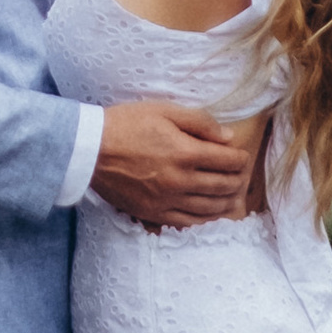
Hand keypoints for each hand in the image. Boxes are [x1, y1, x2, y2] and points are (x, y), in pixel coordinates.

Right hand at [89, 102, 255, 228]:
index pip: (227, 161)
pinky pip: (188, 222)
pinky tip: (211, 214)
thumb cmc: (126, 124)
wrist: (90, 149)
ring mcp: (167, 200)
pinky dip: (205, 219)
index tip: (241, 156)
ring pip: (209, 207)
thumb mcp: (164, 111)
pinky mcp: (153, 212)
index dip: (240, 159)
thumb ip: (200, 122)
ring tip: (233, 196)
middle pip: (222, 186)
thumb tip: (227, 137)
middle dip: (237, 180)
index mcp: (185, 152)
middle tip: (241, 176)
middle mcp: (180, 180)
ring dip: (226, 201)